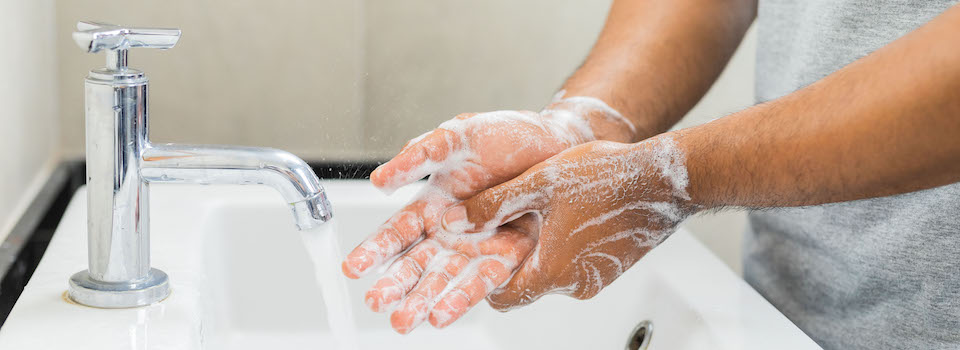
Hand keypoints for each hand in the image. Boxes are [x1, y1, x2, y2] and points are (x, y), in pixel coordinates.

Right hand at [341, 95, 636, 332]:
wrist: (556, 141)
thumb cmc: (504, 136)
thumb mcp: (455, 137)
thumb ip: (418, 156)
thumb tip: (378, 180)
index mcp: (433, 203)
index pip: (397, 232)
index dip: (374, 250)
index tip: (352, 268)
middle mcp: (451, 231)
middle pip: (416, 263)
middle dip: (394, 284)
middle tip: (375, 302)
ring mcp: (478, 246)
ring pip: (444, 279)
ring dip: (423, 300)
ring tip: (404, 321)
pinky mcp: (508, 255)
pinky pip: (483, 280)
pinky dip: (463, 298)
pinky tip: (443, 316)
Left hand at [440, 135, 696, 308]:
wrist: (665, 179)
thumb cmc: (606, 177)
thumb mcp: (537, 183)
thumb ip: (492, 205)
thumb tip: (453, 220)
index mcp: (552, 272)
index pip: (502, 297)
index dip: (485, 277)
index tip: (479, 256)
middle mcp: (576, 284)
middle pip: (528, 283)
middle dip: (515, 258)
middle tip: (512, 224)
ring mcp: (598, 279)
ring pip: (554, 272)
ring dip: (544, 249)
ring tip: (546, 213)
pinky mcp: (613, 269)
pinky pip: (579, 265)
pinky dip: (568, 247)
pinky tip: (572, 215)